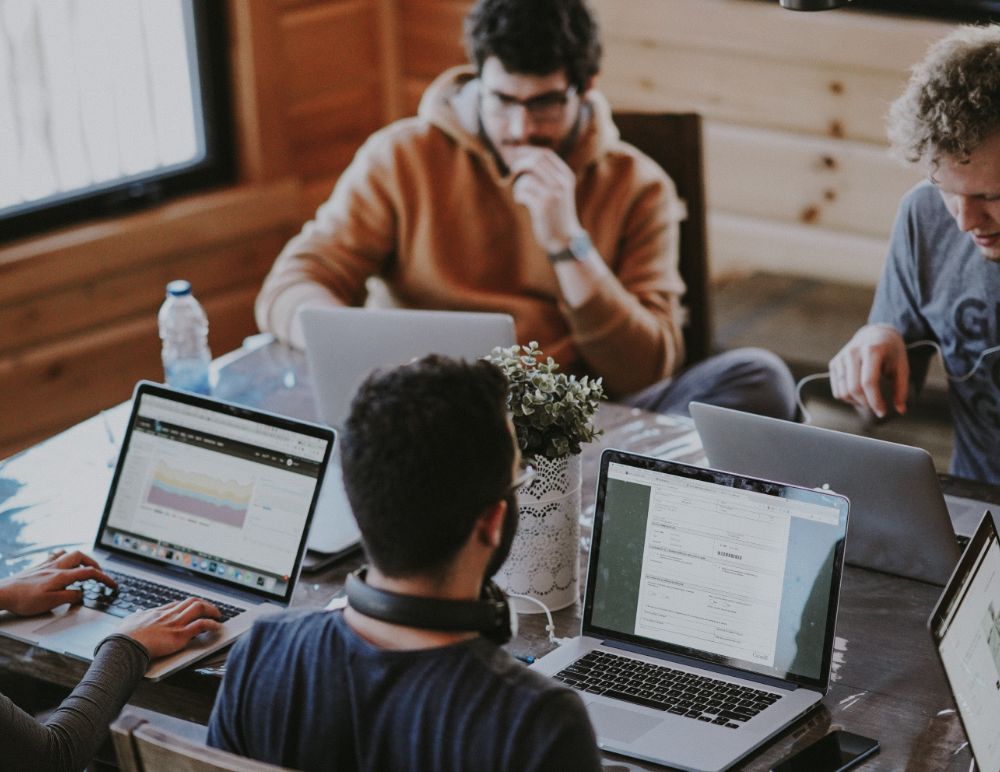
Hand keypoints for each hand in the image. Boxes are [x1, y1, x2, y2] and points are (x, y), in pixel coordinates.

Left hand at [0, 550, 116, 616]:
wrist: (2, 593)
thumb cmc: (24, 599)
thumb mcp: (51, 603)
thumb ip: (70, 596)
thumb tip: (81, 593)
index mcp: (62, 576)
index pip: (90, 573)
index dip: (105, 578)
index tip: (112, 585)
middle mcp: (56, 567)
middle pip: (82, 557)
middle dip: (94, 564)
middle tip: (99, 574)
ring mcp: (46, 565)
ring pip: (69, 554)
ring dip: (81, 558)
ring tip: (85, 567)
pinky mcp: (38, 567)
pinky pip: (56, 555)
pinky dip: (65, 557)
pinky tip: (63, 563)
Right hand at [119, 597, 222, 658]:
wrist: (125, 645)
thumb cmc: (124, 638)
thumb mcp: (129, 622)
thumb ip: (135, 617)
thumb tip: (136, 614)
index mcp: (157, 612)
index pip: (177, 604)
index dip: (187, 606)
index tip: (193, 609)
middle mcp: (168, 615)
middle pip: (191, 602)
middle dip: (204, 604)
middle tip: (210, 610)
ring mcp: (175, 623)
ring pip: (199, 608)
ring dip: (211, 610)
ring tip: (218, 615)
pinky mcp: (180, 635)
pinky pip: (201, 625)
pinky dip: (212, 624)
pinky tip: (217, 626)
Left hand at [509, 147, 582, 253]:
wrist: (564, 238)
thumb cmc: (556, 213)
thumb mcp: (559, 191)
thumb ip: (548, 175)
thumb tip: (524, 158)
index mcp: (566, 176)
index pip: (545, 154)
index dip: (528, 151)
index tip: (515, 153)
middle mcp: (561, 183)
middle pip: (535, 161)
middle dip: (519, 162)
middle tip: (511, 169)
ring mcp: (553, 194)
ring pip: (527, 178)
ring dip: (518, 185)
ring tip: (521, 196)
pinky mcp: (543, 206)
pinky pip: (523, 192)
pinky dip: (519, 196)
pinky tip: (523, 203)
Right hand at [829, 324, 908, 417]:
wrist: (875, 334)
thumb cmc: (891, 351)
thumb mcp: (902, 366)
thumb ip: (901, 388)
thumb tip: (900, 410)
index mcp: (872, 350)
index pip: (868, 382)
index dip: (875, 401)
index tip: (882, 412)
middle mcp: (853, 352)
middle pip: (853, 388)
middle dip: (865, 403)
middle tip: (876, 407)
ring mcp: (841, 357)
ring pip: (843, 391)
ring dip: (855, 402)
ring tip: (868, 401)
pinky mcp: (834, 363)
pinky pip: (837, 389)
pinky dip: (847, 398)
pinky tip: (858, 395)